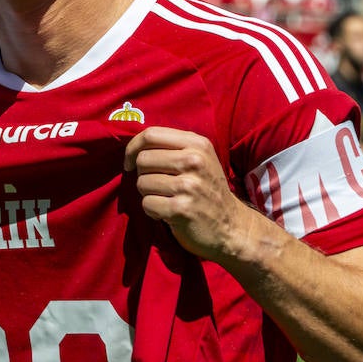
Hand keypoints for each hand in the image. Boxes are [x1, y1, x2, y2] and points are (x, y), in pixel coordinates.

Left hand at [124, 126, 259, 263]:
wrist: (232, 226)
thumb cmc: (207, 189)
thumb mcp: (199, 158)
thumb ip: (171, 146)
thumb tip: (133, 146)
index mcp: (197, 144)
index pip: (150, 135)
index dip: (133, 148)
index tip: (130, 162)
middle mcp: (194, 161)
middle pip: (143, 159)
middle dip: (142, 174)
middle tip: (158, 185)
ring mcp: (189, 186)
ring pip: (141, 182)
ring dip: (148, 194)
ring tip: (168, 198)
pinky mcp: (181, 209)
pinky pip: (147, 204)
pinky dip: (153, 210)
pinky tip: (169, 212)